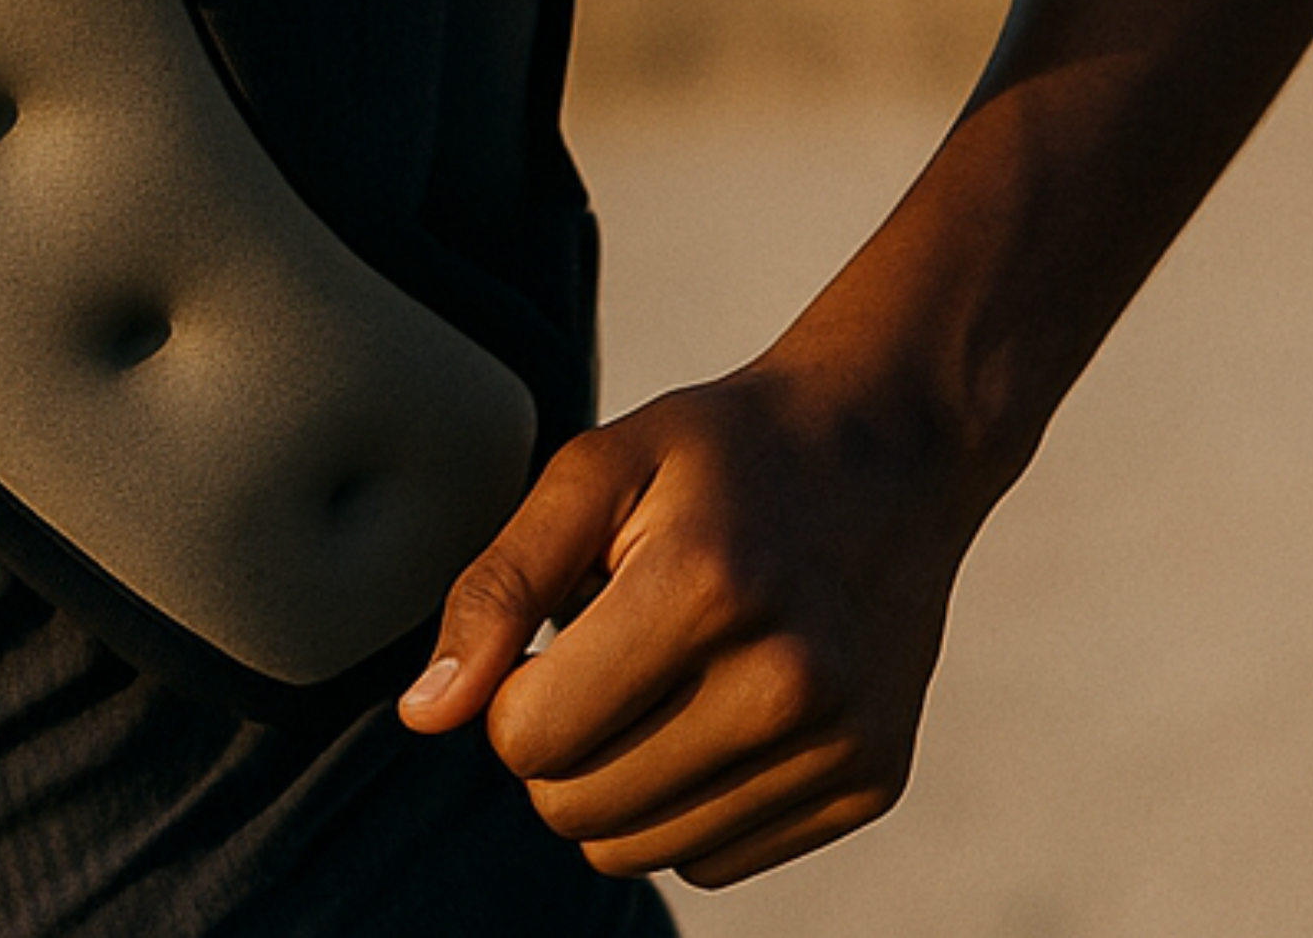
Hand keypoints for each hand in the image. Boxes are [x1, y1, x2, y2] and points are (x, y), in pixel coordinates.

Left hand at [397, 355, 980, 885]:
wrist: (887, 451)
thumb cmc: (720, 456)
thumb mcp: (595, 470)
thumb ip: (499, 587)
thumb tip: (424, 715)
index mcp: (703, 587)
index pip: (530, 736)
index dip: (509, 692)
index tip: (547, 633)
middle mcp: (784, 682)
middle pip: (577, 810)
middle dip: (554, 742)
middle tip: (596, 654)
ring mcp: (838, 743)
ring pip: (641, 852)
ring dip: (615, 781)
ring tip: (658, 677)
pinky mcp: (868, 785)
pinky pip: (715, 861)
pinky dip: (686, 804)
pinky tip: (716, 708)